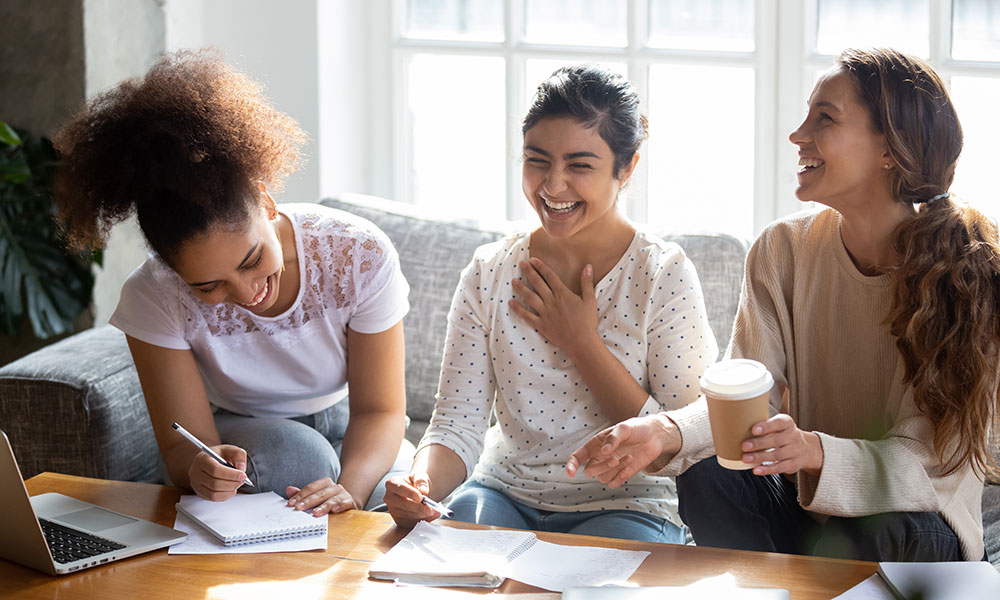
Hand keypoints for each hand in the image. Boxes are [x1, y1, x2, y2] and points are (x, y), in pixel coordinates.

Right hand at [188, 444, 248, 501]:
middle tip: (242, 480)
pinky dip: (225, 496)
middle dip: (232, 483)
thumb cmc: (219, 455)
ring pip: (213, 494)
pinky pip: (213, 499)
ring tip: (237, 484)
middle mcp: (195, 472)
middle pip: (214, 484)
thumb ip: (239, 455)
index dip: (231, 474)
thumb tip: (241, 469)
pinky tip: (231, 489)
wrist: (209, 461)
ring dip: (229, 491)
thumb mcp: (231, 450)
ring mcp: (196, 484)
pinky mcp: (199, 492)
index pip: (215, 470)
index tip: (243, 475)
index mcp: (202, 459)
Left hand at [285, 479, 358, 516]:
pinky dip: (340, 506)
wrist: (348, 502)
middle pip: (320, 493)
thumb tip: (289, 489)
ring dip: (323, 506)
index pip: (310, 488)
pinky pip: (345, 503)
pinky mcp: (350, 502)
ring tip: (315, 513)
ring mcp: (342, 494)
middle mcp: (334, 487)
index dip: (300, 495)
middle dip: (308, 501)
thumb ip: (303, 494)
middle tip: (299, 508)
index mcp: (324, 483)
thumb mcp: (316, 497)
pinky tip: (335, 510)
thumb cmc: (329, 500)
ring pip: (332, 499)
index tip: (290, 503)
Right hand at [384, 473, 441, 527]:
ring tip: (434, 512)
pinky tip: (431, 516)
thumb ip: (421, 481)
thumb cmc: (417, 482)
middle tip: (430, 509)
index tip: (420, 498)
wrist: (418, 491)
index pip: (399, 488)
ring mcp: (392, 510)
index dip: (409, 493)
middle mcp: (389, 497)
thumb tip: (423, 490)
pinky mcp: (398, 519)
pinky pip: (409, 523)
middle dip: (417, 508)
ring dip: (421, 515)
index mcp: (392, 483)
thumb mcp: (420, 476)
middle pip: (401, 504)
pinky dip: (422, 520)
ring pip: (406, 515)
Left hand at [509, 258, 599, 354]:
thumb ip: (587, 282)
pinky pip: (527, 316)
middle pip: (537, 283)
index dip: (540, 267)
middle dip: (529, 272)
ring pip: (530, 297)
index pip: (549, 276)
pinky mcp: (541, 325)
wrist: (582, 342)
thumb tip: (588, 266)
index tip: (532, 260)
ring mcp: (545, 313)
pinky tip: (511, 303)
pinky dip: (518, 309)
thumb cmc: (587, 321)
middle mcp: (551, 301)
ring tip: (514, 281)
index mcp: (563, 294)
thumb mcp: (590, 300)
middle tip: (521, 264)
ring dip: (521, 288)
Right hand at [566, 414, 680, 487]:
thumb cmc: (636, 429)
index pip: (577, 457)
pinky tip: (630, 466)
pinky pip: (614, 483)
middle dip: (602, 467)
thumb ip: (613, 438)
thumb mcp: (624, 428)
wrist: (653, 437)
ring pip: (602, 478)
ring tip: (629, 457)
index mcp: (595, 445)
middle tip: (615, 458)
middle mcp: (600, 457)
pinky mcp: (621, 474)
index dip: (571, 465)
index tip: (570, 473)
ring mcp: (610, 467)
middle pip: (590, 471)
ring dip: (615, 470)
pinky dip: (621, 477)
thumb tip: (604, 451)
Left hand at [741, 414, 823, 475]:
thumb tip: (736, 423)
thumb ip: (763, 425)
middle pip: (776, 440)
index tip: (753, 429)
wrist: (806, 449)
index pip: (779, 423)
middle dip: (759, 443)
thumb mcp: (778, 425)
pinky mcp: (793, 465)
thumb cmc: (782, 434)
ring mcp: (795, 452)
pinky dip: (767, 469)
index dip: (766, 426)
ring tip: (745, 458)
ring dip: (760, 457)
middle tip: (744, 446)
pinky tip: (756, 470)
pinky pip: (779, 468)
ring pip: (777, 455)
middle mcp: (793, 436)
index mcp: (787, 423)